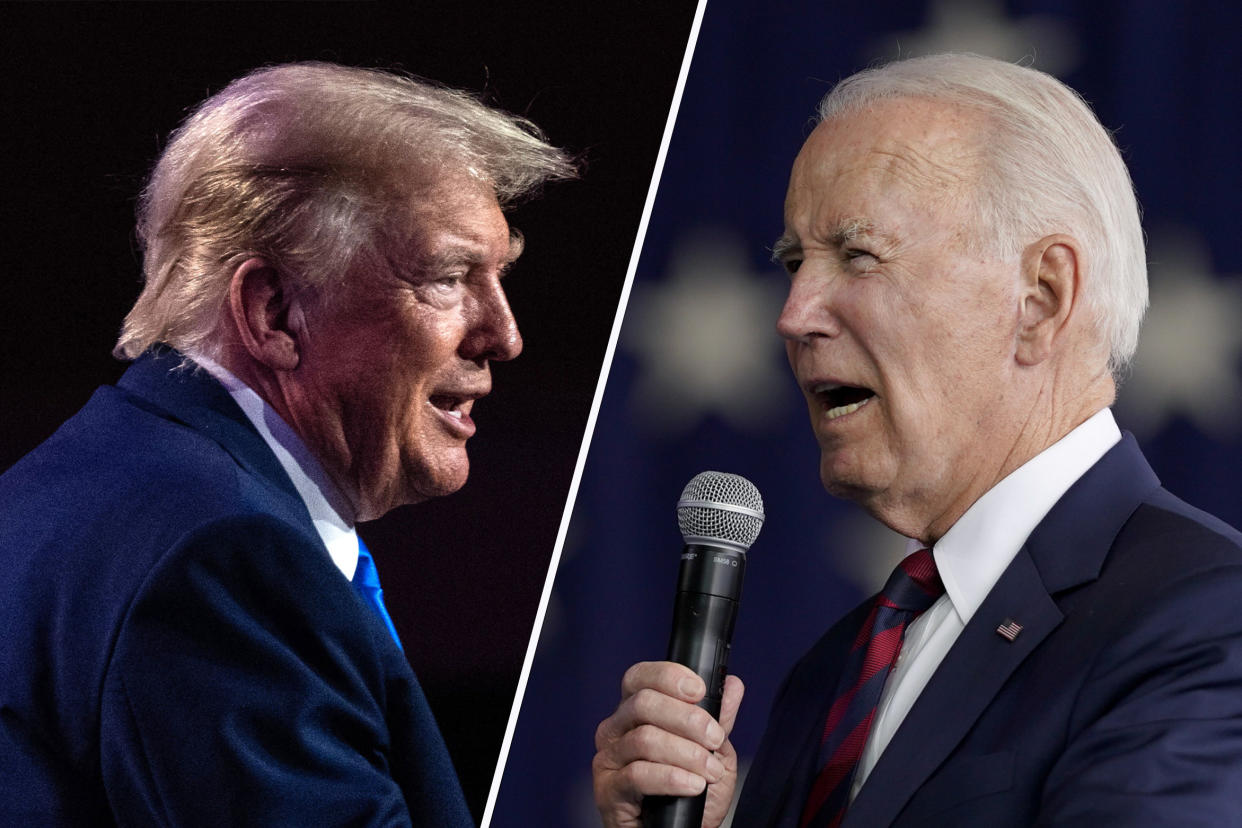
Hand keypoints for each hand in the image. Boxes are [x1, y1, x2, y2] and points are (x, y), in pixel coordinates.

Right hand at [593, 661, 744, 827]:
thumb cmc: (692, 796)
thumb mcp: (713, 753)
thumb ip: (719, 720)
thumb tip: (732, 685)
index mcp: (636, 712)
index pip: (640, 678)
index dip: (668, 676)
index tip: (699, 690)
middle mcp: (616, 730)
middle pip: (643, 703)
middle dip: (687, 718)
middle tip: (715, 737)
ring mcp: (608, 759)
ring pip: (644, 738)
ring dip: (686, 753)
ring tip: (710, 771)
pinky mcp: (608, 790)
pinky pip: (638, 774)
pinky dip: (672, 777)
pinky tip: (693, 785)